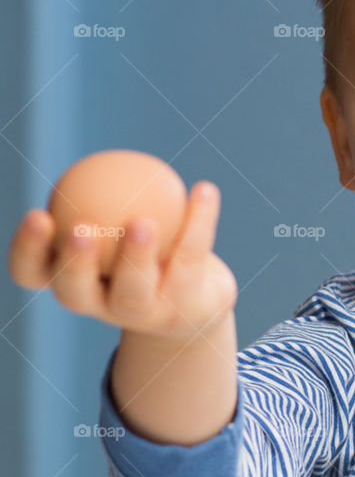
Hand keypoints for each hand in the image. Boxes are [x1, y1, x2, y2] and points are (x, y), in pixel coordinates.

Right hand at [7, 180, 237, 340]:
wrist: (190, 308)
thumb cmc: (138, 256)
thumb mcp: (113, 229)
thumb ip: (102, 202)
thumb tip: (96, 161)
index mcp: (70, 281)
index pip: (32, 271)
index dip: (28, 249)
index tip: (39, 214)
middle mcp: (98, 304)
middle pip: (75, 291)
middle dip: (75, 262)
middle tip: (81, 228)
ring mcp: (140, 315)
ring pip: (133, 292)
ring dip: (136, 256)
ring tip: (142, 223)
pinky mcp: (181, 313)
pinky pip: (188, 261)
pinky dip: (198, 222)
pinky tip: (204, 189)